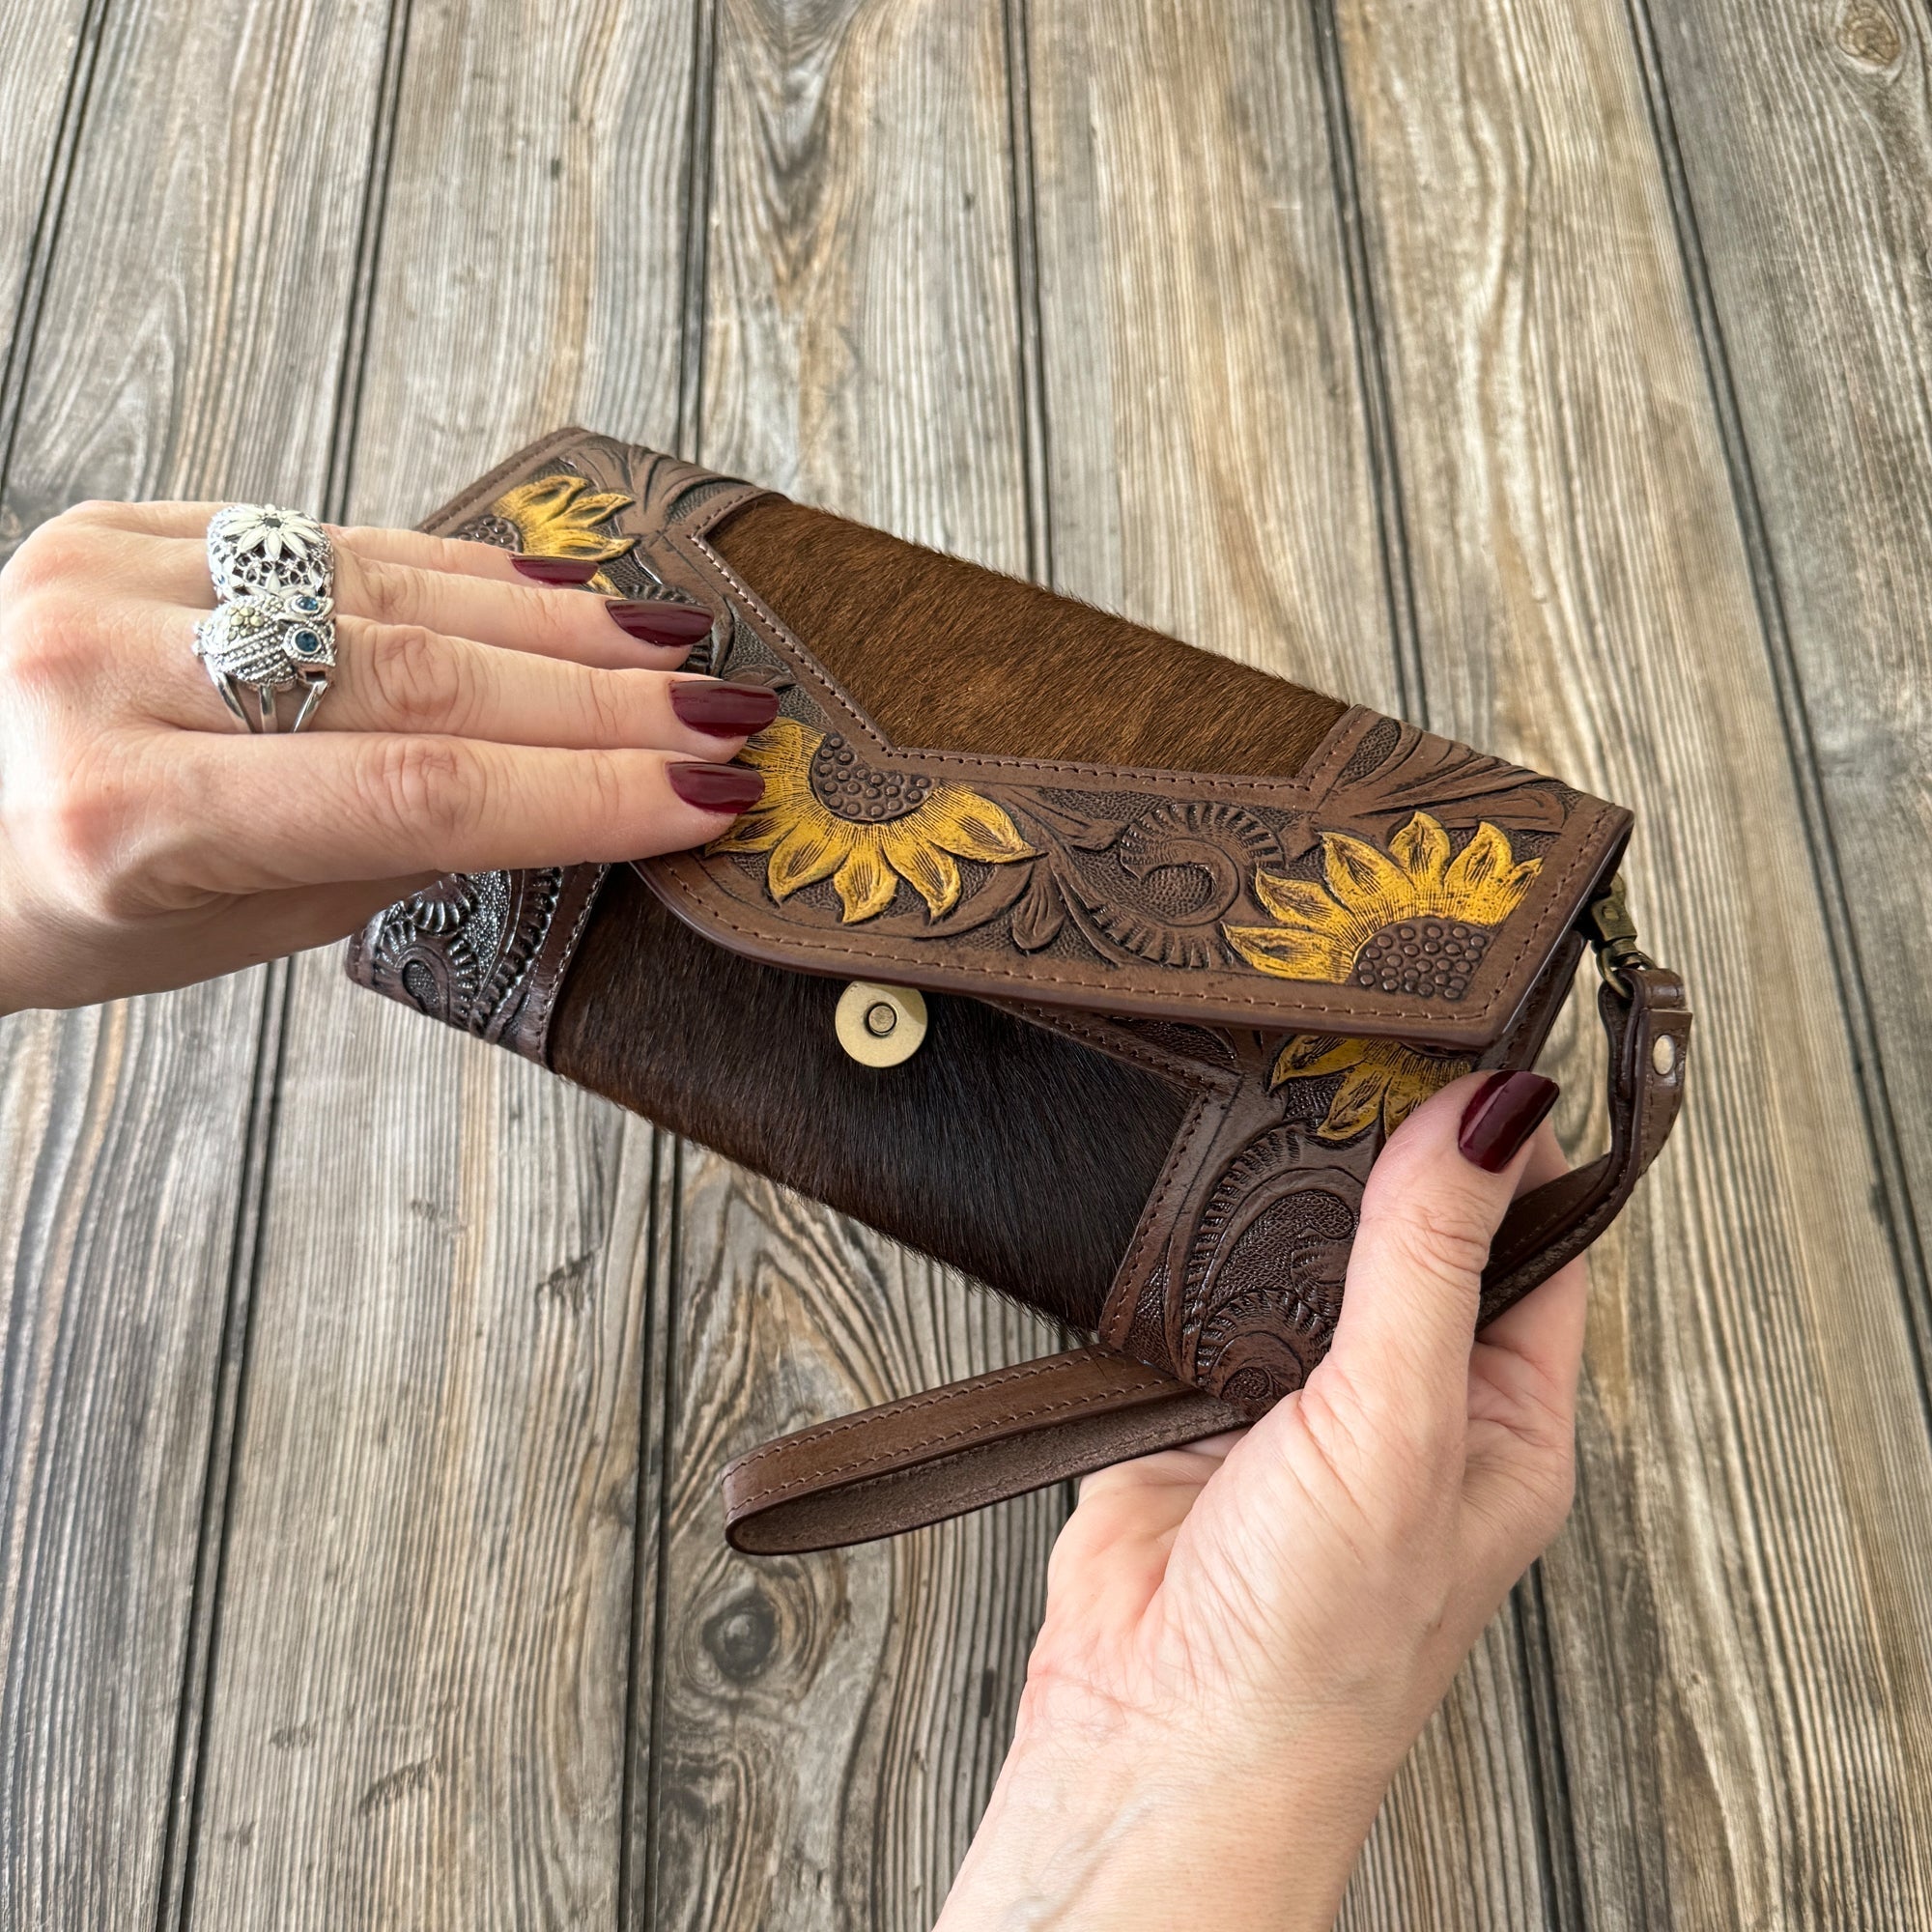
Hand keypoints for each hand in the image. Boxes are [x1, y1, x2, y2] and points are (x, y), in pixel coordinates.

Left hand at [0, 500, 772, 1010]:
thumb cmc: (59, 910)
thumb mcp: (217, 927)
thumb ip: (376, 846)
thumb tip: (549, 788)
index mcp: (124, 816)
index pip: (418, 792)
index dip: (584, 794)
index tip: (703, 799)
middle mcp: (105, 675)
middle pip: (423, 682)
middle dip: (601, 706)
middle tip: (726, 717)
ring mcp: (107, 578)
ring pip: (391, 595)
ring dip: (556, 626)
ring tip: (673, 651)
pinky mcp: (122, 523)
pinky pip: (330, 541)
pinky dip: (461, 570)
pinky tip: (560, 589)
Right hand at [940, 1070, 1582, 1930]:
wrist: (1152, 1740)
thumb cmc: (1315, 1650)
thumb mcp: (1399, 1430)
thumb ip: (1431, 1263)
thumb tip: (1492, 1118)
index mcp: (1505, 1415)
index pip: (1540, 1240)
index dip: (1516, 1143)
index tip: (1475, 1045)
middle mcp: (1409, 1401)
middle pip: (1416, 1229)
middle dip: (1388, 1151)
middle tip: (1357, 1053)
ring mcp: (1299, 1397)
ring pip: (1301, 1250)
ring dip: (1280, 1196)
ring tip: (1270, 1110)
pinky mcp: (1197, 1397)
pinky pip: (1201, 1286)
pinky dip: (1189, 1243)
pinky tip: (1185, 1203)